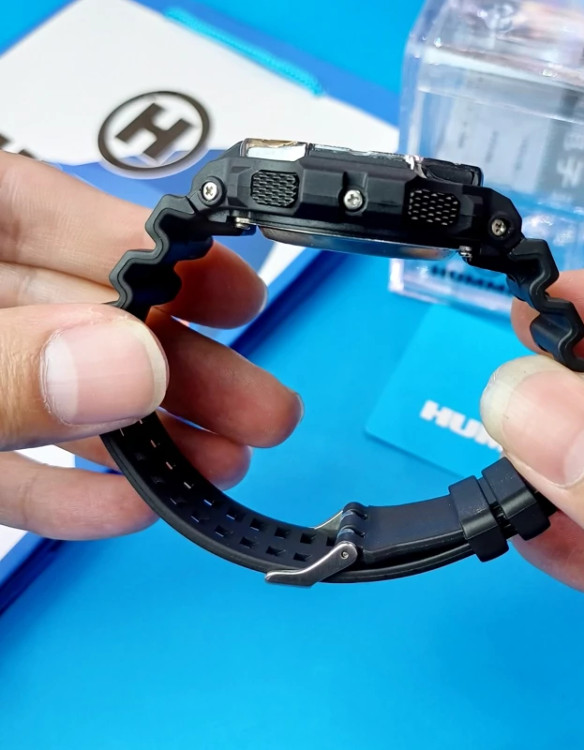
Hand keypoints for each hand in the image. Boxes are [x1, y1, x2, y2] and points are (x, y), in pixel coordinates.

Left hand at [0, 153, 301, 538]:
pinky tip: (130, 507)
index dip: (159, 250)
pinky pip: (12, 465)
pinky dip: (70, 490)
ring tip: (221, 465)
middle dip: (182, 369)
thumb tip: (133, 366)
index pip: (57, 215)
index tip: (236, 292)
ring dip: (146, 438)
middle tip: (261, 405)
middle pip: (83, 319)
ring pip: (60, 396)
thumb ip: (6, 367)